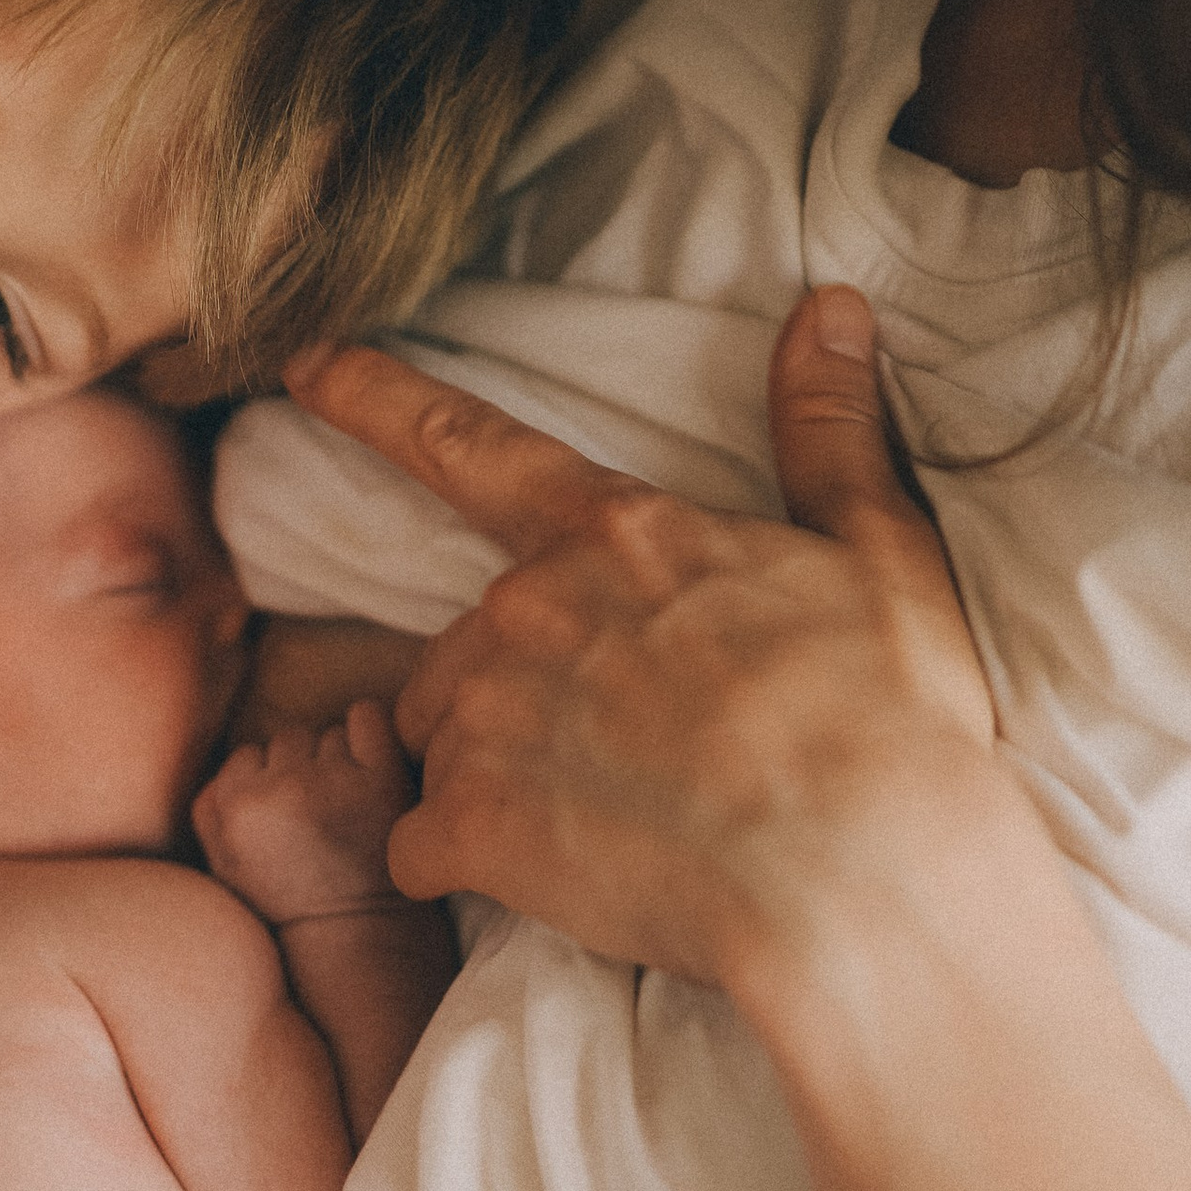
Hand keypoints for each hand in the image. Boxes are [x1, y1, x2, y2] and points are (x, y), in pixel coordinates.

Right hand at [193, 701, 414, 924]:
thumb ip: (209, 809)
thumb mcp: (224, 867)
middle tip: (319, 810)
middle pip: (288, 738)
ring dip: (339, 757)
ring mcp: (333, 780)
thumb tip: (231, 760)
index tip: (287, 812)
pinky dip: (369, 729)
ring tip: (347, 803)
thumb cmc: (289, 901)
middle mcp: (280, 787)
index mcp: (235, 806)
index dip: (268, 779)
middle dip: (302, 767)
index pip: (248, 753)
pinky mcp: (381, 777)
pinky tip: (371, 764)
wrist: (356, 933)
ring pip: (328, 732)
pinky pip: (368, 716)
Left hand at [284, 287, 1004, 993]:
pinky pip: (420, 847)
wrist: (862, 873)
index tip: (302, 366)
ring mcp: (490, 716)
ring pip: (438, 745)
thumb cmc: (887, 719)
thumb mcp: (878, 552)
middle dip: (516, 698)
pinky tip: (559, 883)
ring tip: (609, 825)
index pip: (469, 446)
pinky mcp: (470, 826)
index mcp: (618, 535)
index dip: (377, 401)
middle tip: (628, 760)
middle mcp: (530, 607)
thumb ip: (826, 428)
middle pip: (465, 647)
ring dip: (492, 781)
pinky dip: (465, 866)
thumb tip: (830, 307)